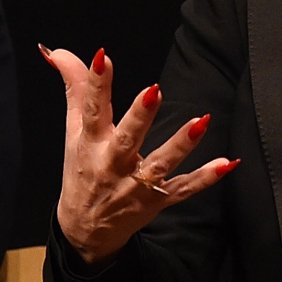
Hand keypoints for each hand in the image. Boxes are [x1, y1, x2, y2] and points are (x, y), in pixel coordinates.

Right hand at [42, 45, 238, 266]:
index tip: (102, 56)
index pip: (92, 109)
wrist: (85, 230)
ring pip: (161, 164)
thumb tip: (55, 52)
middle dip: (140, 116)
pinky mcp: (157, 200)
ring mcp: (137, 185)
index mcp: (92, 143)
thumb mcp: (74, 131)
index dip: (96, 83)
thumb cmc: (82, 171)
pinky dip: (205, 179)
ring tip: (201, 121)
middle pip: (128, 139)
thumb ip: (75, 88)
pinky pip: (184, 189)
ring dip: (181, 144)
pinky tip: (225, 163)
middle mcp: (113, 164)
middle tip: (154, 90)